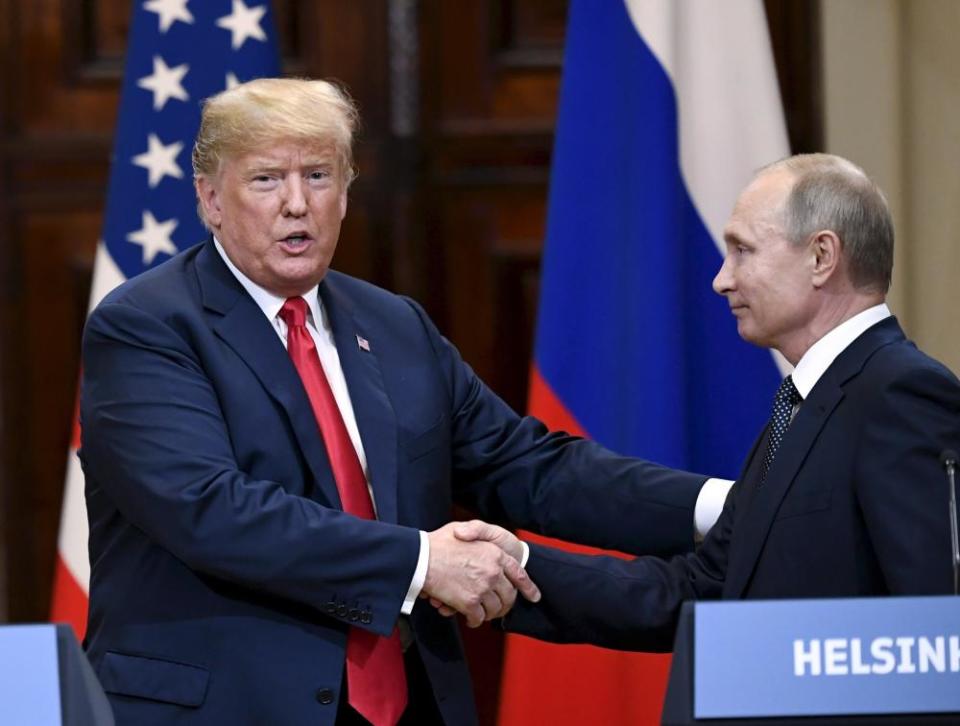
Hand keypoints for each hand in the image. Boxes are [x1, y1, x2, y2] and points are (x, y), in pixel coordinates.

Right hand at [422, 521, 539, 626]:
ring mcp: (483, 587)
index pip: (519, 574)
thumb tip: (485, 549)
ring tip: (482, 614)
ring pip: (495, 609)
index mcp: (495, 553)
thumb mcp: (463, 527)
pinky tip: (470, 619)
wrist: (421, 558)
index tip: (534, 597)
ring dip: (490, 614)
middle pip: (509, 595)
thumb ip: (478, 534)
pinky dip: (475, 621)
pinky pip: (479, 618)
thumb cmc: (438, 542)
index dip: (528, 587)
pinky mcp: (470, 602)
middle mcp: (493, 571)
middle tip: (499, 608)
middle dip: (505, 604)